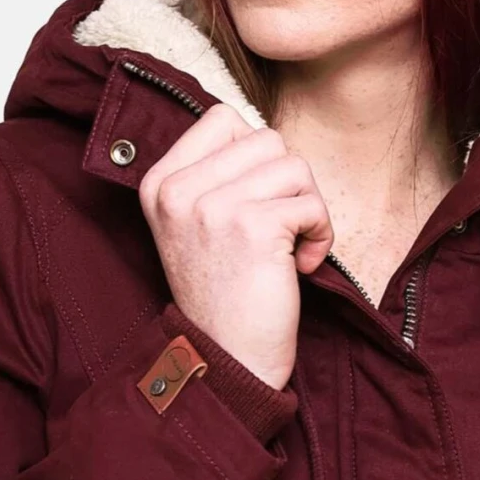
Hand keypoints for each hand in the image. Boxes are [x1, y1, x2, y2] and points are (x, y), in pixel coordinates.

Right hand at [138, 102, 334, 391]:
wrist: (225, 361)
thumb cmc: (224, 295)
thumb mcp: (194, 227)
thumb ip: (213, 175)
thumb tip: (258, 132)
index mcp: (158, 183)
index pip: (223, 118)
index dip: (256, 156)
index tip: (254, 202)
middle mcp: (177, 190)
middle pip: (266, 138)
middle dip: (288, 183)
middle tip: (279, 230)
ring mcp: (211, 205)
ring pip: (294, 165)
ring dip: (307, 208)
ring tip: (289, 247)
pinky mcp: (251, 226)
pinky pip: (311, 203)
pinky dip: (320, 236)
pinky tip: (300, 267)